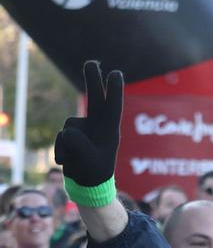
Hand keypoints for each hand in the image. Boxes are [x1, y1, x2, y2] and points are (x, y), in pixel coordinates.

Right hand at [53, 61, 122, 191]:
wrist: (87, 185)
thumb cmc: (94, 173)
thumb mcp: (90, 161)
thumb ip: (79, 145)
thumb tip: (67, 131)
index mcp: (110, 131)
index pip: (113, 108)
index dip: (114, 91)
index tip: (116, 73)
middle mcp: (97, 126)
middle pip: (94, 99)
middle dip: (92, 80)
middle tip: (92, 62)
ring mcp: (84, 129)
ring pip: (68, 127)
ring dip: (69, 146)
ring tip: (78, 160)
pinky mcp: (71, 134)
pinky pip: (61, 138)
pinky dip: (62, 151)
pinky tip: (68, 162)